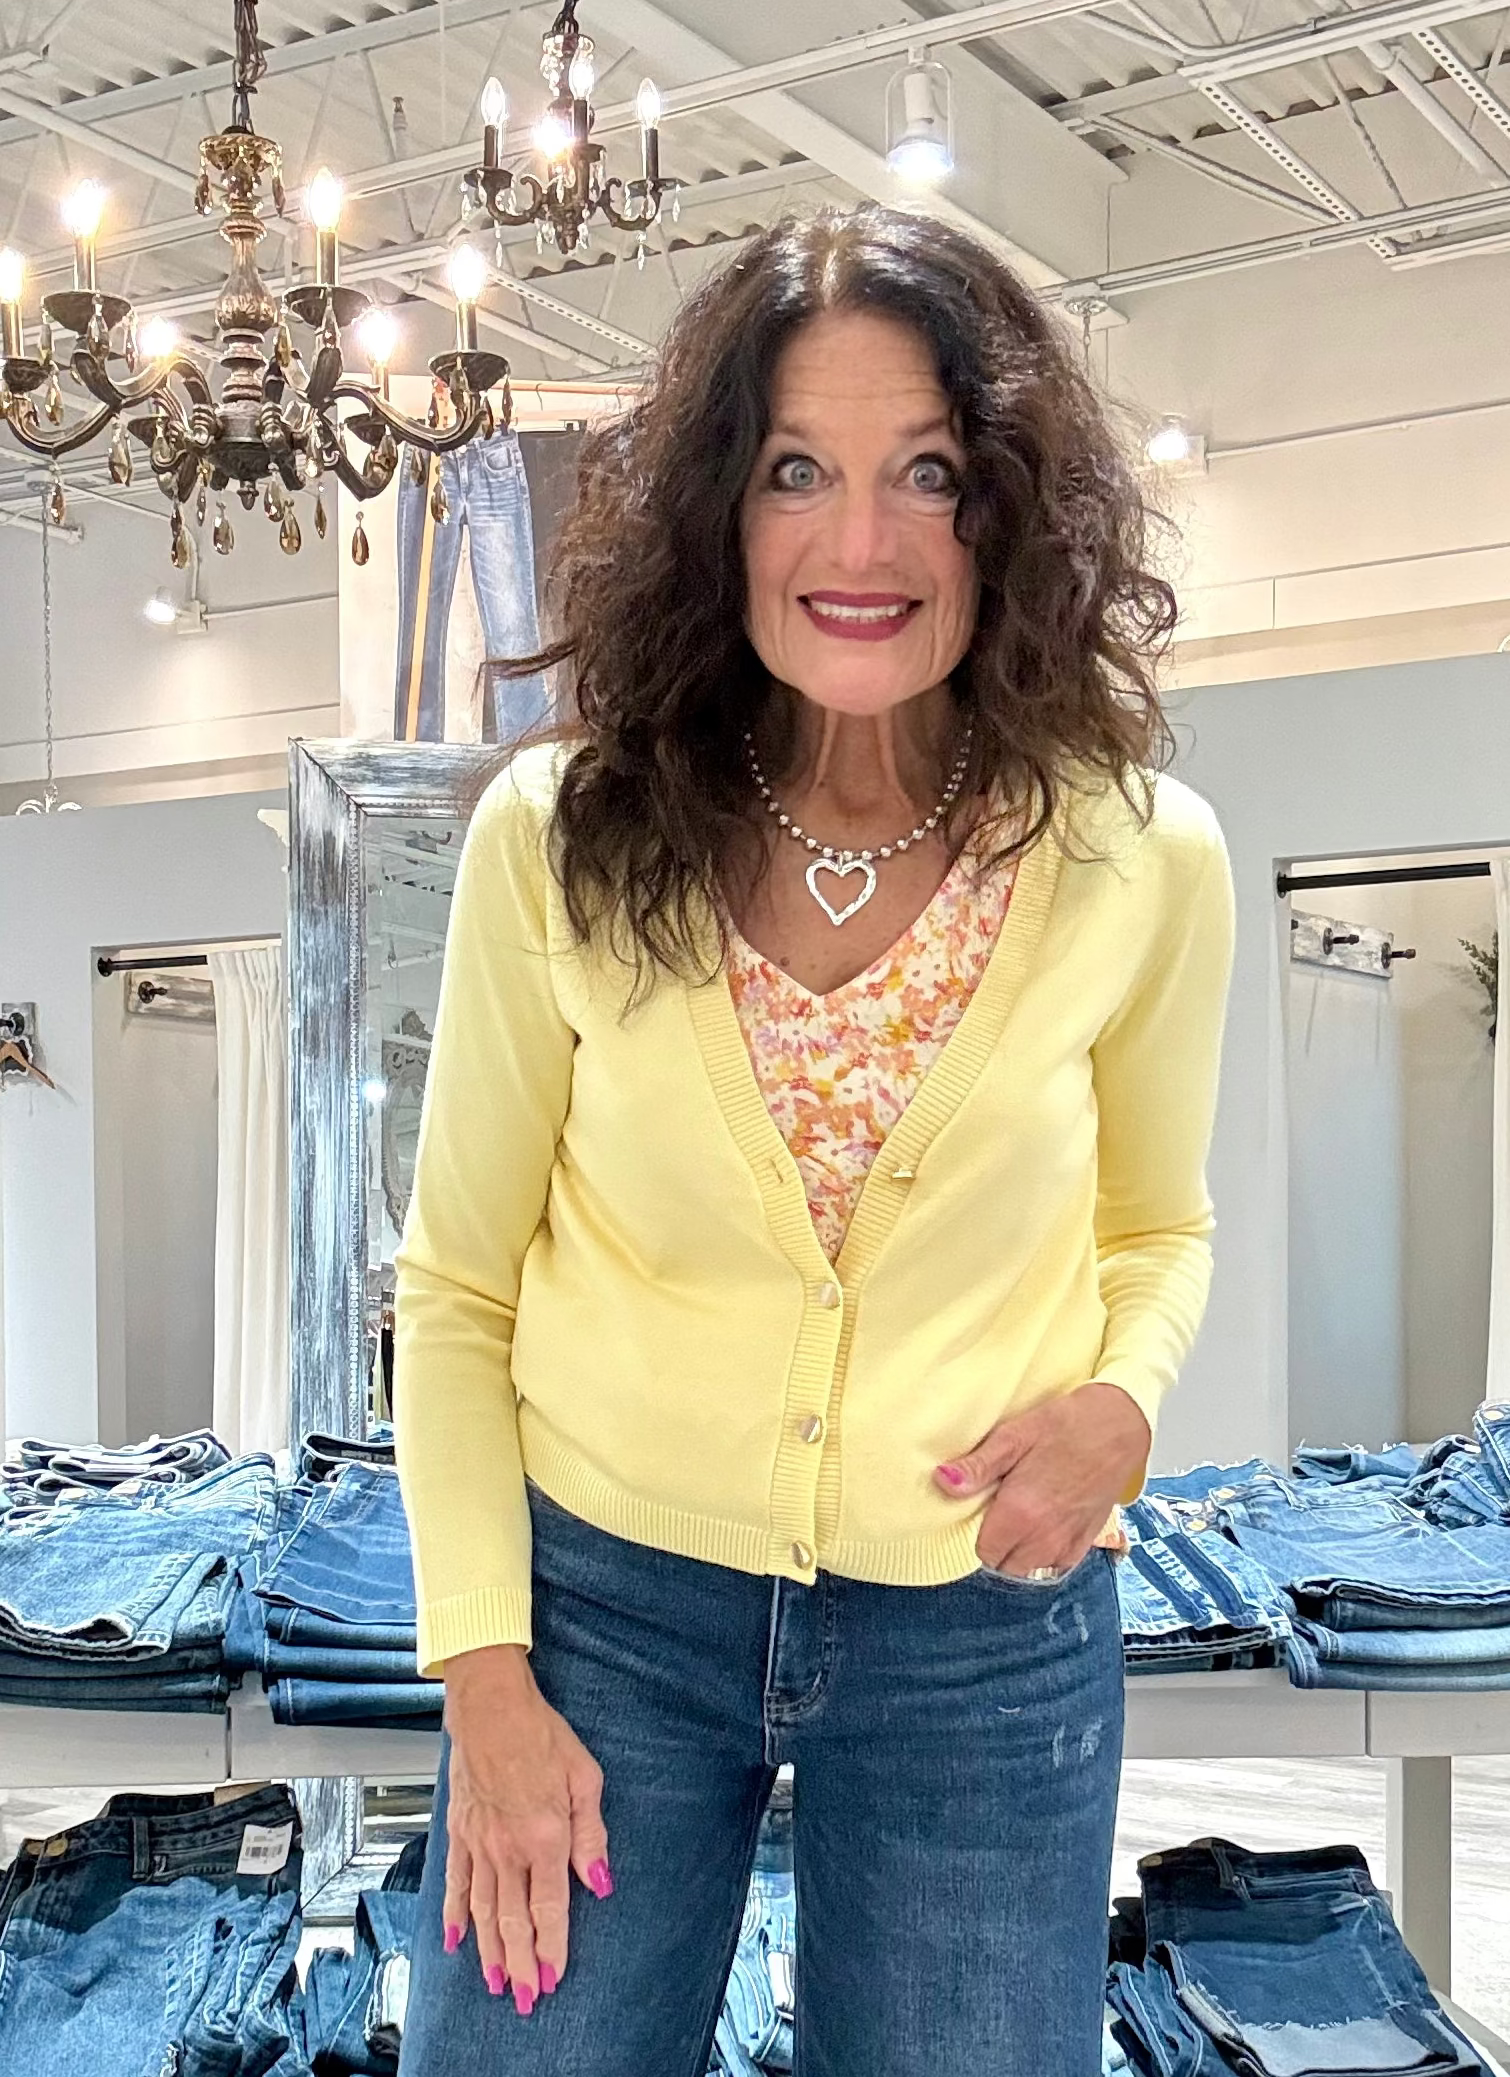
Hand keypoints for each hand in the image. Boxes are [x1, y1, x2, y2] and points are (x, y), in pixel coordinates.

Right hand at [439, 1643, 612, 2013]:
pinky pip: (456, 1883)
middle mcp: (508, 1848)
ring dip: (490, 1951)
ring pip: (483, 1911)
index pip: (550, 1907)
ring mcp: (479, 1843)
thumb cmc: (541, 1734)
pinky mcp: (459, 1832)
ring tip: (496, 1983)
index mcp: (544, 1836)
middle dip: (521, 1965)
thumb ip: (592, 1834)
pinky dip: (455, 1916)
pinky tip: (456, 1941)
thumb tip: (600, 1881)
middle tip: (525, 1999)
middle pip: (514, 1920)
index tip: (554, 1978)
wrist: (490, 1706)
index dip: (553, 1947)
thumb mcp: (585, 1777)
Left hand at [934, 1381, 1150, 1578]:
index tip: (982, 1508)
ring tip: (1024, 1514)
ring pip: (1030, 1569)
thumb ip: (978, 1466)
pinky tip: (1045, 1523)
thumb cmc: (1066, 1425)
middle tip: (1002, 1508)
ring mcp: (1069, 1544)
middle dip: (997, 1543)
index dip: (977, 1531)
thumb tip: (942, 1482)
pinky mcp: (1088, 1542)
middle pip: (1004, 1565)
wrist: (1120, 1426)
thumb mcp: (1015, 1435)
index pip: (982, 1552)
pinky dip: (1046, 1553)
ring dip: (1020, 1551)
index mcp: (1020, 1513)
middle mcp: (1044, 1538)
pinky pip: (1056, 1565)